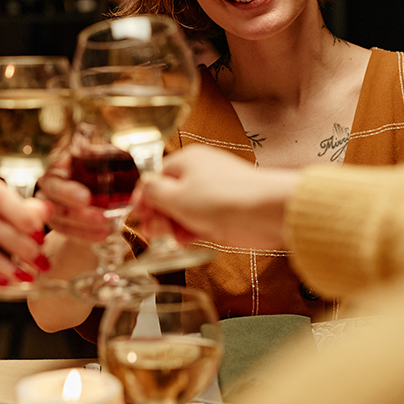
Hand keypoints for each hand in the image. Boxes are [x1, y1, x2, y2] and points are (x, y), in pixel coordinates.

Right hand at [37, 154, 114, 244]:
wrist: (86, 179)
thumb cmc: (90, 165)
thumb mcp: (96, 156)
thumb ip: (100, 156)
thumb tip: (111, 157)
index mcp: (55, 171)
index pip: (55, 184)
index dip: (68, 193)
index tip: (86, 199)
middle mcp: (47, 190)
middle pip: (56, 208)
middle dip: (80, 215)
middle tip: (102, 218)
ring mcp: (49, 209)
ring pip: (61, 223)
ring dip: (86, 227)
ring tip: (108, 227)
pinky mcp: (56, 223)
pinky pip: (68, 233)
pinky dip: (86, 235)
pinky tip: (103, 234)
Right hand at [134, 145, 298, 249]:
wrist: (266, 212)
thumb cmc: (222, 199)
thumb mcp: (177, 196)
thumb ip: (153, 192)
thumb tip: (143, 187)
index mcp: (186, 161)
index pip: (155, 178)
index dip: (143, 199)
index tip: (137, 217)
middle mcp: (199, 174)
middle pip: (168, 195)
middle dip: (158, 215)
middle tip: (154, 232)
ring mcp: (213, 194)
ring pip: (183, 211)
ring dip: (173, 226)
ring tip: (171, 239)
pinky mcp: (224, 213)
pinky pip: (199, 221)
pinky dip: (191, 231)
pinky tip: (187, 241)